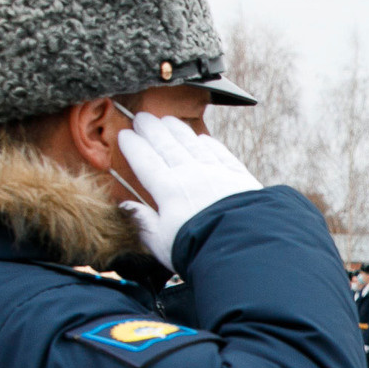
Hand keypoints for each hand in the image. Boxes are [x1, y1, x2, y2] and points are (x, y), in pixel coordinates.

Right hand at [114, 113, 263, 268]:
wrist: (243, 248)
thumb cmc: (199, 250)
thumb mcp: (162, 243)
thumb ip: (143, 222)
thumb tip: (126, 206)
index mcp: (168, 190)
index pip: (146, 162)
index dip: (134, 146)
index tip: (124, 134)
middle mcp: (191, 175)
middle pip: (167, 146)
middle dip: (153, 130)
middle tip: (142, 117)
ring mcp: (216, 173)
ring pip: (193, 144)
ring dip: (179, 130)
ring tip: (167, 120)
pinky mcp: (239, 177)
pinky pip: (221, 154)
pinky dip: (210, 144)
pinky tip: (203, 139)